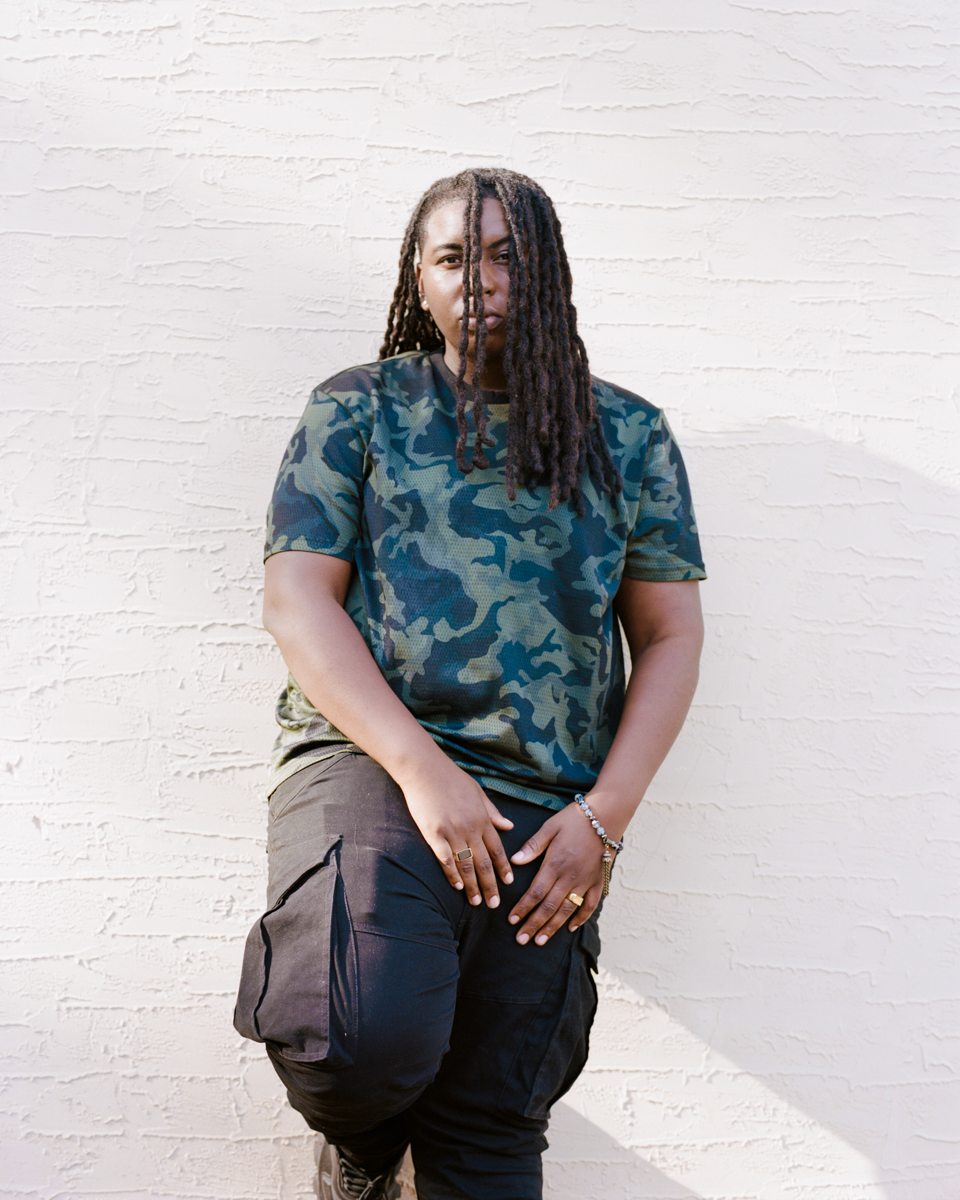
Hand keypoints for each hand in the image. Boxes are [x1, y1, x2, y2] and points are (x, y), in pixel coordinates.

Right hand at [399, 756, 514, 907]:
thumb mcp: (478, 792)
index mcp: (482, 818)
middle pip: (484, 863)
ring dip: (473, 886)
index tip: (509, 883)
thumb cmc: (451, 778)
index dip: (504, 868)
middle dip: (491, 885)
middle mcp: (470, 828)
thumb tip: (509, 826)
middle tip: (494, 904)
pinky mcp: (433, 833)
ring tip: (476, 902)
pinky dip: (452, 874)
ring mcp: (452, 832)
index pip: (497, 849)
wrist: (425, 769)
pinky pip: (445, 859)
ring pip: (466, 865)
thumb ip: (492, 812)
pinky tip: (457, 886)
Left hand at [507, 804, 607, 944]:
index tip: (512, 921)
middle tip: (521, 940)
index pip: (535, 892)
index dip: (522, 908)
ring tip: (540, 941)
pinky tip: (570, 928)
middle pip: (548, 907)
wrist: (605, 816)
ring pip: (567, 910)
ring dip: (552, 927)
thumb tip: (514, 861)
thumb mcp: (549, 827)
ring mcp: (585, 881)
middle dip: (533, 925)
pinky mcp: (597, 882)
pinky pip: (590, 905)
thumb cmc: (573, 820)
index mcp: (555, 864)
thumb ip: (533, 846)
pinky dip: (581, 918)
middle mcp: (570, 877)